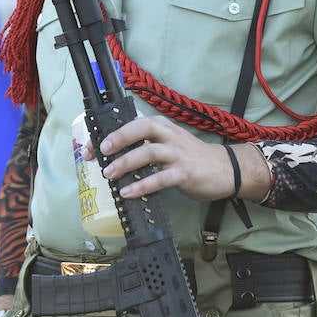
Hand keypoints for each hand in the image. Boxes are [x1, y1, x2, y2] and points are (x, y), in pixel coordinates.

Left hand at [93, 115, 270, 201]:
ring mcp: (177, 154)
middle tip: (101, 151)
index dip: (108, 134)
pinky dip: (143, 185)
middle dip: (119, 138)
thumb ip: (145, 145)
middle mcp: (168, 136)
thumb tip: (112, 156)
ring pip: (149, 152)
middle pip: (141, 129)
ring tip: (109, 175)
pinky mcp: (185, 173)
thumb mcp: (168, 143)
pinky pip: (161, 178)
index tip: (91, 148)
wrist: (225, 169)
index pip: (132, 124)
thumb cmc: (190, 157)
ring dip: (126, 163)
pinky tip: (128, 192)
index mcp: (161, 126)